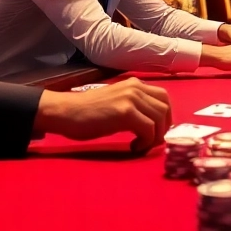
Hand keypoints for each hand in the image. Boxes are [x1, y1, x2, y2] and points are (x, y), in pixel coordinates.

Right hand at [35, 77, 172, 152]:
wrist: (66, 112)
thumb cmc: (87, 112)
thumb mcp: (116, 102)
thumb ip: (135, 106)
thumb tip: (153, 122)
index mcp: (135, 84)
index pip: (164, 98)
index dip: (164, 117)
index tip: (154, 132)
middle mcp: (136, 87)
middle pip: (165, 108)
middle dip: (162, 128)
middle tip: (149, 141)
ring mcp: (131, 98)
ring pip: (160, 119)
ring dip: (154, 137)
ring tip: (140, 145)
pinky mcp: (125, 112)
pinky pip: (149, 129)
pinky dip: (145, 142)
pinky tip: (133, 147)